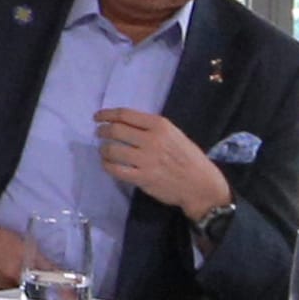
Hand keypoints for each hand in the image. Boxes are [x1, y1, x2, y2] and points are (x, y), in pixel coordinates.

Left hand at [96, 109, 231, 219]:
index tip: (98, 117)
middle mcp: (151, 140)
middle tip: (99, 134)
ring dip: (103, 149)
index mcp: (160, 126)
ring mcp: (146, 160)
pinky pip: (115, 170)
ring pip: (111, 150)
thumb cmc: (189, 158)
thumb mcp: (175, 134)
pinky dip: (107, 165)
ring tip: (104, 151)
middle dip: (102, 131)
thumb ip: (152, 128)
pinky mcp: (142, 178)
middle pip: (115, 130)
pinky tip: (107, 164)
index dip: (107, 114)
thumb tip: (126, 124)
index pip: (125, 115)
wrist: (200, 185)